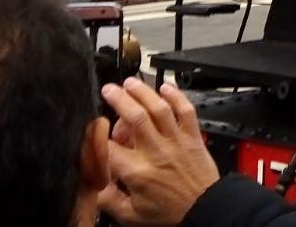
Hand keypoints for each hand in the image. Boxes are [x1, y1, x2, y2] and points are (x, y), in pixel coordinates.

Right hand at [97, 78, 221, 226]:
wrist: (205, 210)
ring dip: (143, 92)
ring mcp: (176, 142)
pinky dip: (176, 96)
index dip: (95, 136)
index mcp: (137, 172)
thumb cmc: (171, 213)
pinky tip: (166, 87)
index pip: (108, 147)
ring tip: (130, 83)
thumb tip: (91, 185)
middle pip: (135, 118)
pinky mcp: (193, 137)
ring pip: (159, 109)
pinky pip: (186, 111)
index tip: (90, 129)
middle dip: (119, 100)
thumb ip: (107, 199)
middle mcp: (156, 152)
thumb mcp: (130, 215)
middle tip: (108, 90)